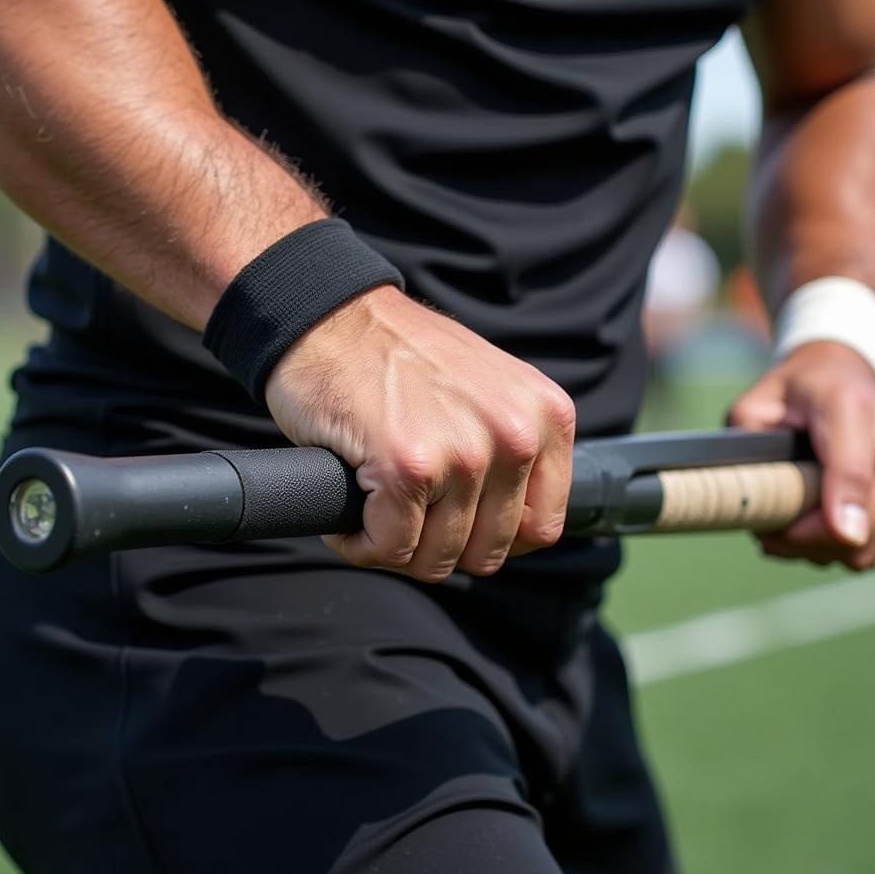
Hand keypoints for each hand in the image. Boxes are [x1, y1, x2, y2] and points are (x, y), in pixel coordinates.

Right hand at [264, 285, 575, 581]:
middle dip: (437, 546)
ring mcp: (464, 453)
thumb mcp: (488, 389)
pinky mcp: (408, 466)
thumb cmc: (399, 357)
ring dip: (395, 545)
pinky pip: (389, 548)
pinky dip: (359, 542)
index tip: (454, 523)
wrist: (329, 314)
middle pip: (486, 552)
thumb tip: (513, 532)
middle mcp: (515, 435)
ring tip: (375, 503)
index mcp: (544, 415)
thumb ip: (511, 448)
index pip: (541, 527)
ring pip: (436, 559)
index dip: (491, 539)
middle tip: (403, 512)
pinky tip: (351, 510)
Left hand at [727, 341, 874, 570]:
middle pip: (858, 524)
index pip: (851, 469)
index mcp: (848, 408)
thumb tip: (755, 493)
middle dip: (800, 541)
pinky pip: (872, 550)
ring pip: (863, 547)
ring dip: (816, 550)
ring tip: (783, 525)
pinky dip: (837, 550)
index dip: (841, 507)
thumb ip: (747, 441)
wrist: (842, 377)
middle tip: (762, 531)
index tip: (828, 533)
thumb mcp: (755, 404)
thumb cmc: (792, 394)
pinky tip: (811, 527)